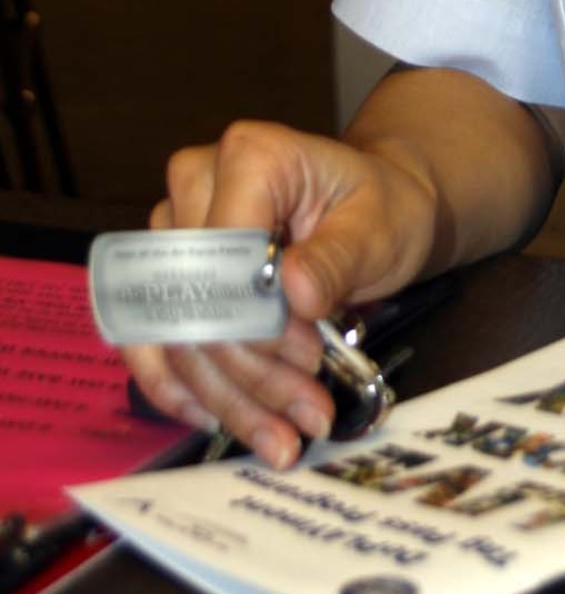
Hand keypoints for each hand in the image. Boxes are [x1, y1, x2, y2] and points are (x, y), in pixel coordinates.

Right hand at [124, 119, 436, 468]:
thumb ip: (337, 258)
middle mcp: (196, 183)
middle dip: (250, 374)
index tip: (311, 360)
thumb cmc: (381, 208)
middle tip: (309, 415)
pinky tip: (220, 422)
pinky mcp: (170, 270)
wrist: (376, 207)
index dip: (260, 321)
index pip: (227, 254)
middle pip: (197, 301)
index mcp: (251, 156)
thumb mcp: (379, 228)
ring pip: (173, 332)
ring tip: (281, 437)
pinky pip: (154, 339)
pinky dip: (186, 389)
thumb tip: (294, 295)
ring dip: (224, 396)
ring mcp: (174, 228)